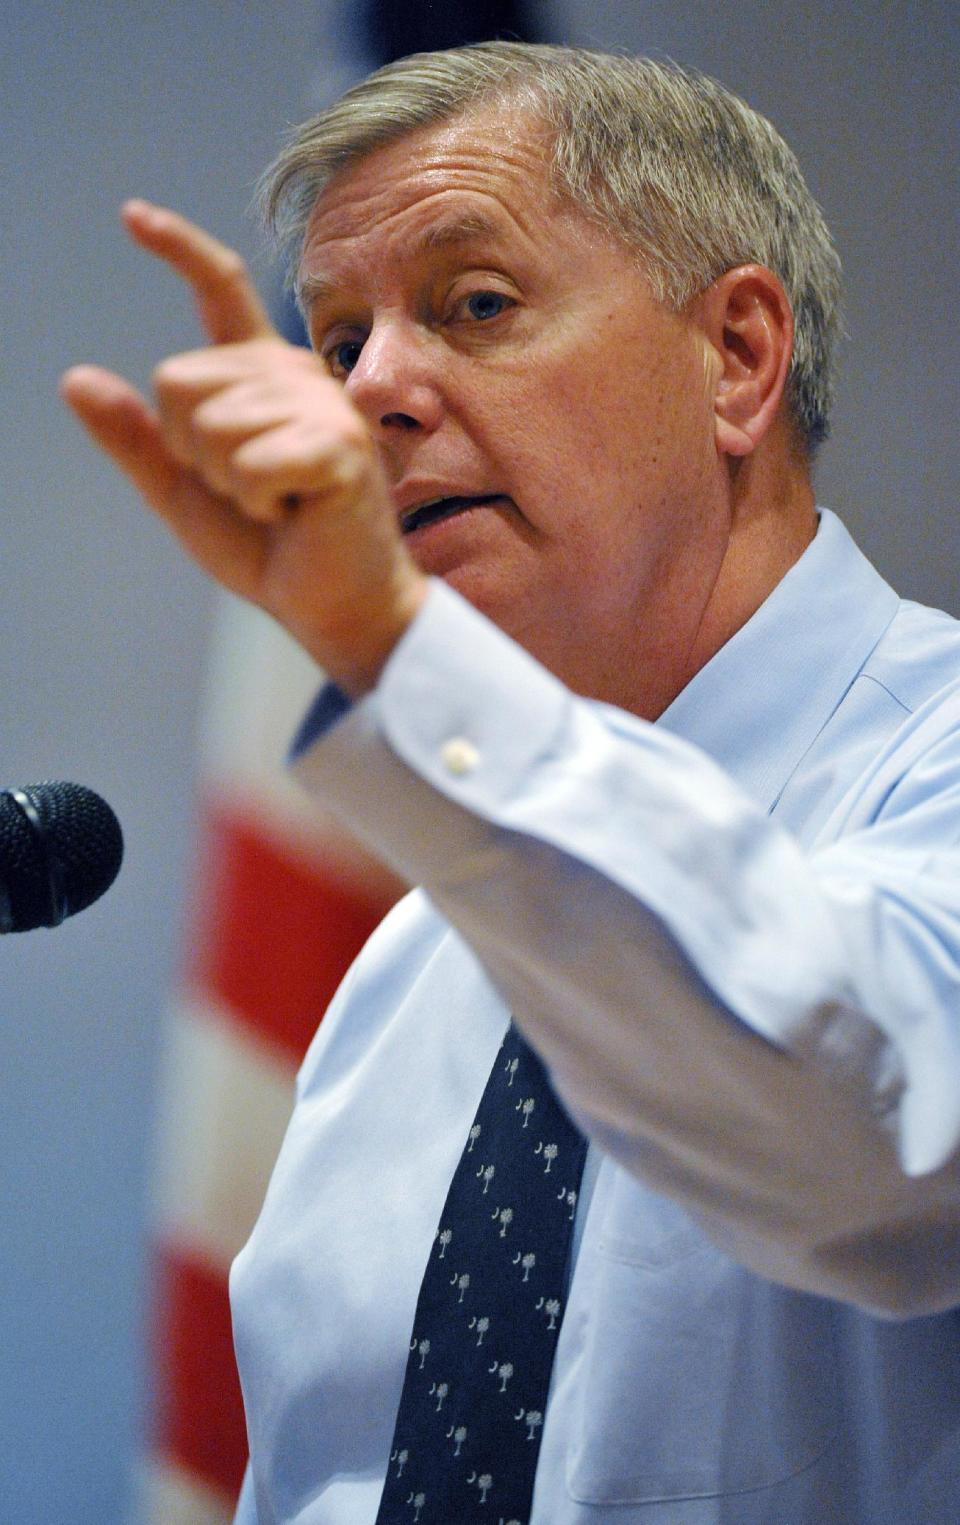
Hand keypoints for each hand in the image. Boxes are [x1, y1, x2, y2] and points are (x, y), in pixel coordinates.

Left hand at [61, 200, 426, 693]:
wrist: (334, 602)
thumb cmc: (270, 546)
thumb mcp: (185, 490)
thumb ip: (137, 439)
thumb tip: (76, 378)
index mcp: (261, 374)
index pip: (220, 290)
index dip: (178, 248)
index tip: (132, 216)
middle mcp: (294, 373)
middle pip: (177, 382)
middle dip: (191, 452)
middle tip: (249, 489)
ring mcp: (321, 405)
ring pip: (209, 426)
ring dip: (227, 484)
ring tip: (277, 502)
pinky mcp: (338, 446)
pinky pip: (247, 465)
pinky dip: (257, 503)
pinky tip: (294, 512)